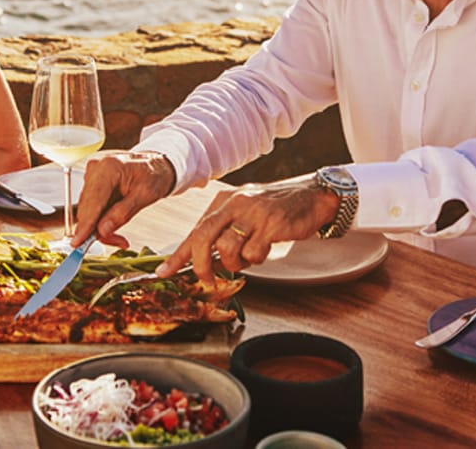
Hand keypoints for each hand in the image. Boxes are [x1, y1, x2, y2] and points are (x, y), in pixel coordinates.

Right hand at [71, 151, 177, 248]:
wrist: (155, 165)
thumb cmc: (153, 175)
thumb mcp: (145, 195)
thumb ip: (123, 213)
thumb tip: (102, 230)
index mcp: (109, 167)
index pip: (93, 200)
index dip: (85, 223)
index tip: (78, 242)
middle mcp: (96, 168)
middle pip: (87, 207)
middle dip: (97, 229)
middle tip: (118, 241)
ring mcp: (92, 174)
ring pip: (87, 210)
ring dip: (99, 226)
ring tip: (119, 236)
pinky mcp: (92, 182)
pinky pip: (91, 206)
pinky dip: (100, 219)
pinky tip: (112, 224)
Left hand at [161, 177, 339, 281]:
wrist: (312, 197)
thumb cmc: (275, 209)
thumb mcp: (244, 214)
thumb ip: (224, 234)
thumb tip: (205, 264)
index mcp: (223, 201)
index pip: (195, 230)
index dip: (178, 255)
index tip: (164, 272)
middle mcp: (235, 203)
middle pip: (204, 238)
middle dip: (201, 265)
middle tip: (207, 279)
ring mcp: (253, 213)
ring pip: (228, 249)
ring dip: (237, 262)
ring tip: (250, 255)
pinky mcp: (271, 224)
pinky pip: (254, 253)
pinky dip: (258, 258)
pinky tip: (265, 248)